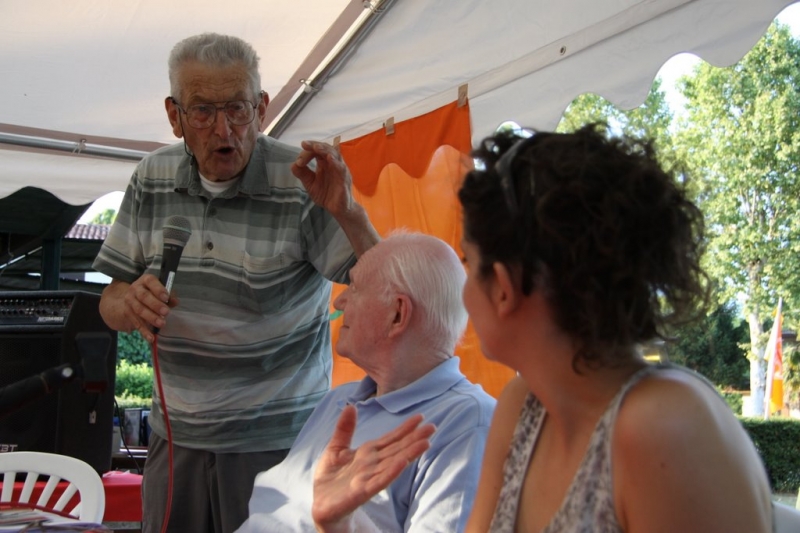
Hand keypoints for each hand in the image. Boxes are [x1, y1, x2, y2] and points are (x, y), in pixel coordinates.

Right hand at [106, 275, 178, 342]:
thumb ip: (169, 296)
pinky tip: (151, 337)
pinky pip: (136, 323)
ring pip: (139, 310)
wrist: (131, 298)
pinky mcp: (128, 314)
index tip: (166, 297)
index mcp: (145, 280)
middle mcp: (135, 289)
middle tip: (166, 312)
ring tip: (161, 324)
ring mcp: (130, 301)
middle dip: (155, 305)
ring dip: (151, 318)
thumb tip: (175, 301)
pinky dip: (144, 331)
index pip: (150, 281)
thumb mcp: (161, 291)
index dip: (158, 289)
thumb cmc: (152, 293)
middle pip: (144, 296)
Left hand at [291, 140, 354, 216]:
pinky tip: (330, 159)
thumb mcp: (310, 184)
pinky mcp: (345, 180)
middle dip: (315, 145)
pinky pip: (342, 169)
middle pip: (326, 149)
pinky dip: (336, 163)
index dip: (306, 153)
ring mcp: (340, 171)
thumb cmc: (326, 195)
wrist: (337, 209)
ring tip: (316, 147)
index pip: (316, 152)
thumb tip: (293, 164)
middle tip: (304, 144)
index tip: (298, 162)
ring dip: (325, 150)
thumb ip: (303, 174)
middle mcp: (333, 164)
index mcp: (324, 163)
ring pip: (335, 155)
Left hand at [312, 405, 435, 531]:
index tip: (421, 417)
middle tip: (433, 427)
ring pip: (393, 463)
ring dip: (409, 454)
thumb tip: (350, 406)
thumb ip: (345, 429)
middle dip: (414, 438)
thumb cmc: (330, 478)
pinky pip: (379, 481)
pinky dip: (391, 472)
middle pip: (397, 449)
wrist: (319, 504)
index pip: (391, 439)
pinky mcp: (361, 492)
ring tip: (425, 442)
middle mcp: (373, 465)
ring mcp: (369, 478)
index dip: (405, 428)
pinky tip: (402, 463)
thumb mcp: (336, 448)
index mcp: (368, 453)